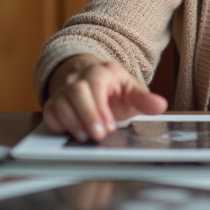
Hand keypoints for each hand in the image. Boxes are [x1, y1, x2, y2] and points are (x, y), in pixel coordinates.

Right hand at [42, 55, 167, 142]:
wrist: (91, 83)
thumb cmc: (113, 91)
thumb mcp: (131, 91)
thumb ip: (144, 99)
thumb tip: (160, 105)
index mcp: (101, 72)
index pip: (96, 84)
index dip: (100, 108)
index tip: (109, 127)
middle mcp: (79, 78)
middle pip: (76, 92)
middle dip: (88, 115)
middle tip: (99, 136)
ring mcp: (64, 90)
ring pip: (60, 103)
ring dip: (73, 123)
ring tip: (87, 137)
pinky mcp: (53, 103)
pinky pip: (50, 112)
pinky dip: (59, 125)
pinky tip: (73, 133)